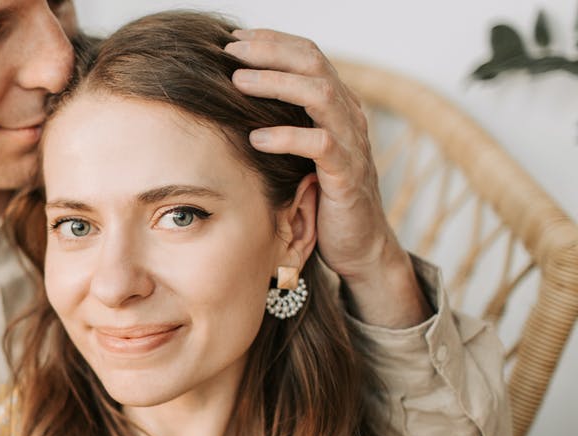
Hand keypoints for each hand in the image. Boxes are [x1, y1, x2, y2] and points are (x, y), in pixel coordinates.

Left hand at [225, 28, 429, 326]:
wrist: (358, 244)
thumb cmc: (320, 194)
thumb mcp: (300, 151)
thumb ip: (282, 121)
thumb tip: (232, 97)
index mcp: (337, 104)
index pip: (308, 54)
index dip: (272, 41)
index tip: (233, 39)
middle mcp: (348, 116)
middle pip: (313, 64)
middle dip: (270, 52)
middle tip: (230, 52)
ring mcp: (351, 144)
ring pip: (320, 96)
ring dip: (276, 84)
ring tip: (238, 82)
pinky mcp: (347, 176)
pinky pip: (322, 146)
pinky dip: (288, 137)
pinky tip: (257, 137)